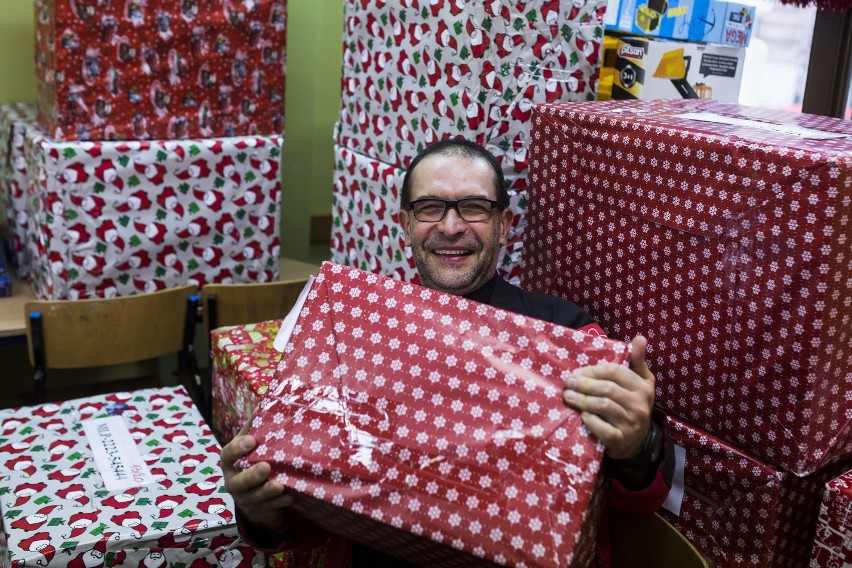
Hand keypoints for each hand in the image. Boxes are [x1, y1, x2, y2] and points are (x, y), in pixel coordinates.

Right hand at [221, 417, 292, 535]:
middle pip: (238, 481)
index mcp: (231, 461)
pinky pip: (268, 508)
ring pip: (253, 497)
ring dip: (267, 491)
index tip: (251, 440)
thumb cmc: (254, 459)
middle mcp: (234, 480)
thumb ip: (256, 426)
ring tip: (280, 484)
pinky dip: (279, 502)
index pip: (228, 454)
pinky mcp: (258, 510)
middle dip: (251, 475)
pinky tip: (290, 496)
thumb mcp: (254, 444)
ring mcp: (245, 498)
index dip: (238, 448)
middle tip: (266, 466)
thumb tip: (267, 399)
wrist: (256, 493)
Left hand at [562, 335, 655, 459]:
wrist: (637, 442)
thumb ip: (637, 361)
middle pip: (607, 389)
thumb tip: (640, 337)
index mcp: (643, 387)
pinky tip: (581, 415)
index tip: (576, 372)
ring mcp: (631, 424)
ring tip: (567, 396)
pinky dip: (590, 420)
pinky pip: (603, 428)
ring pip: (603, 406)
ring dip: (582, 400)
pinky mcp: (621, 440)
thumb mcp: (641, 382)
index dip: (593, 370)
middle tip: (567, 383)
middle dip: (583, 384)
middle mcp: (639, 405)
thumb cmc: (633, 405)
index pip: (615, 372)